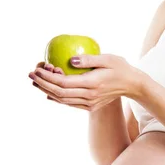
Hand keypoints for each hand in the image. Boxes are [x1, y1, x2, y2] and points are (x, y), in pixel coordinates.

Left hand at [28, 54, 142, 111]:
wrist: (133, 85)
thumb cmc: (120, 67)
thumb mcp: (108, 58)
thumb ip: (89, 59)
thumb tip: (70, 60)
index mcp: (92, 84)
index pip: (64, 83)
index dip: (48, 77)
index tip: (38, 69)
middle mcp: (89, 96)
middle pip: (59, 93)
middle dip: (42, 84)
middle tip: (31, 74)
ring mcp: (89, 103)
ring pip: (62, 100)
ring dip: (47, 91)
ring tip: (35, 82)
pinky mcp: (90, 106)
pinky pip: (69, 103)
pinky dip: (57, 98)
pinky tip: (48, 92)